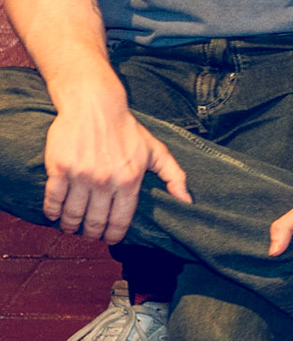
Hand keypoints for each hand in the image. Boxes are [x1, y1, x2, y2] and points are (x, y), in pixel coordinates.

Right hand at [42, 98, 191, 243]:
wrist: (96, 105)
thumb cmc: (127, 130)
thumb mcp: (156, 150)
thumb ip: (174, 175)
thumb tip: (187, 201)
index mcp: (130, 179)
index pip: (121, 220)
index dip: (114, 235)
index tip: (110, 239)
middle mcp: (106, 181)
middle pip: (95, 222)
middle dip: (92, 234)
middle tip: (90, 235)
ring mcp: (81, 176)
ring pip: (73, 215)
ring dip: (71, 226)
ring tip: (72, 226)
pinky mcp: (59, 169)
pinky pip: (53, 201)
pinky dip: (52, 212)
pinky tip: (55, 214)